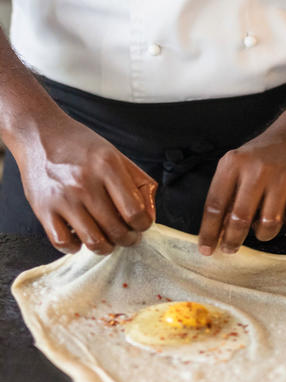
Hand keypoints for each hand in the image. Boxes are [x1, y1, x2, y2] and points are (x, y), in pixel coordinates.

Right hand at [14, 113, 156, 254]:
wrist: (39, 134)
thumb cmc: (81, 147)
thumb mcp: (116, 156)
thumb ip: (139, 183)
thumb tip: (150, 215)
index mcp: (107, 166)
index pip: (136, 212)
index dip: (144, 224)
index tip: (141, 223)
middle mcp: (84, 183)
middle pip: (117, 230)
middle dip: (128, 239)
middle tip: (127, 235)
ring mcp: (62, 198)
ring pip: (94, 242)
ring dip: (106, 247)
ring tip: (108, 239)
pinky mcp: (43, 210)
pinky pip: (63, 243)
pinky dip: (76, 247)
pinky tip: (80, 236)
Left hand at [198, 134, 285, 254]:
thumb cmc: (255, 163)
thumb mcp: (232, 170)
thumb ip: (223, 198)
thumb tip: (216, 235)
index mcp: (233, 164)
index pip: (215, 204)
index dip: (209, 231)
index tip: (206, 250)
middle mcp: (258, 169)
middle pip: (240, 216)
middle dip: (233, 239)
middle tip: (230, 248)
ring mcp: (283, 176)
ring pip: (269, 223)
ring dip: (262, 233)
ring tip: (260, 226)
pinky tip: (285, 217)